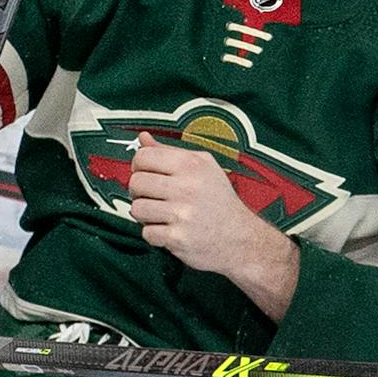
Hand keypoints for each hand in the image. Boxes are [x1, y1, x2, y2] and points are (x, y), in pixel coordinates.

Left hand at [127, 132, 298, 319]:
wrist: (241, 238)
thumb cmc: (219, 201)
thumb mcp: (202, 167)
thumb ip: (169, 152)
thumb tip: (142, 138)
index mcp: (191, 164)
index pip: (143, 157)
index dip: (139, 167)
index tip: (147, 175)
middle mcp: (187, 187)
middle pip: (136, 183)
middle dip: (139, 192)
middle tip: (154, 198)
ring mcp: (182, 214)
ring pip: (137, 209)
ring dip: (145, 215)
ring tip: (162, 215)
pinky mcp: (178, 238)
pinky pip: (147, 233)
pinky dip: (155, 235)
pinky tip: (169, 230)